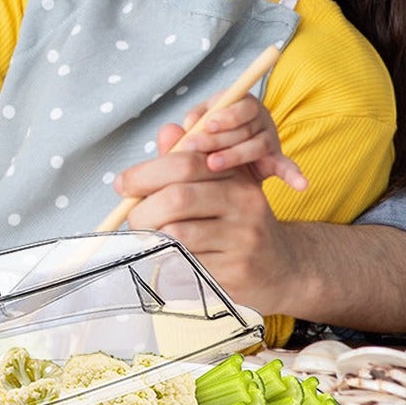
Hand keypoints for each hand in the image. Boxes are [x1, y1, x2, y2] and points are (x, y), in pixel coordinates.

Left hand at [114, 122, 298, 312]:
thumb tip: (166, 131)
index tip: (123, 185)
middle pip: (177, 198)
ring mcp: (242, 241)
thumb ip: (189, 160)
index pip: (184, 162)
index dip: (145, 172)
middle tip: (131, 218)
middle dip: (142, 208)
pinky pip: (184, 263)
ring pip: (177, 233)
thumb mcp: (221, 186)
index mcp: (237, 177)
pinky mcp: (235, 273)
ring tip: (148, 237)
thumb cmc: (236, 223)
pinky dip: (165, 259)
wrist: (281, 268)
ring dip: (150, 236)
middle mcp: (244, 205)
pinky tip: (166, 256)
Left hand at [178, 92, 306, 191]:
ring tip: (213, 164)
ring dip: (234, 154)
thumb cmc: (209, 137)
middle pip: (244, 127)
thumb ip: (192, 122)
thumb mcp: (199, 125)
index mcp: (243, 104)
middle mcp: (260, 119)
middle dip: (218, 137)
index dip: (225, 115)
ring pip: (256, 145)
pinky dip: (294, 175)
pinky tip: (301, 185)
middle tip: (194, 146)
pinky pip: (287, 166)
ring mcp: (270, 140)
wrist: (228, 162)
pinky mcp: (276, 160)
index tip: (207, 124)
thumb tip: (182, 125)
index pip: (240, 105)